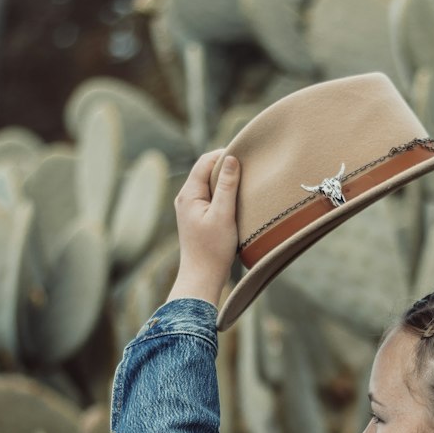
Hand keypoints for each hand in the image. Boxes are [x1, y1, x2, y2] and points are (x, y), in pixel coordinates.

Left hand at [166, 149, 240, 306]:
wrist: (202, 277)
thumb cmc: (213, 249)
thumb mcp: (223, 215)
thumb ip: (227, 186)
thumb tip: (231, 159)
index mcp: (188, 194)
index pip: (205, 161)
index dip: (224, 154)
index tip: (244, 154)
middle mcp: (185, 198)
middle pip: (206, 171)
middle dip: (225, 166)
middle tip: (248, 167)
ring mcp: (190, 208)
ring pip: (209, 184)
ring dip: (225, 181)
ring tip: (244, 182)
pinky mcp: (197, 218)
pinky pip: (210, 197)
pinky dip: (223, 194)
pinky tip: (236, 200)